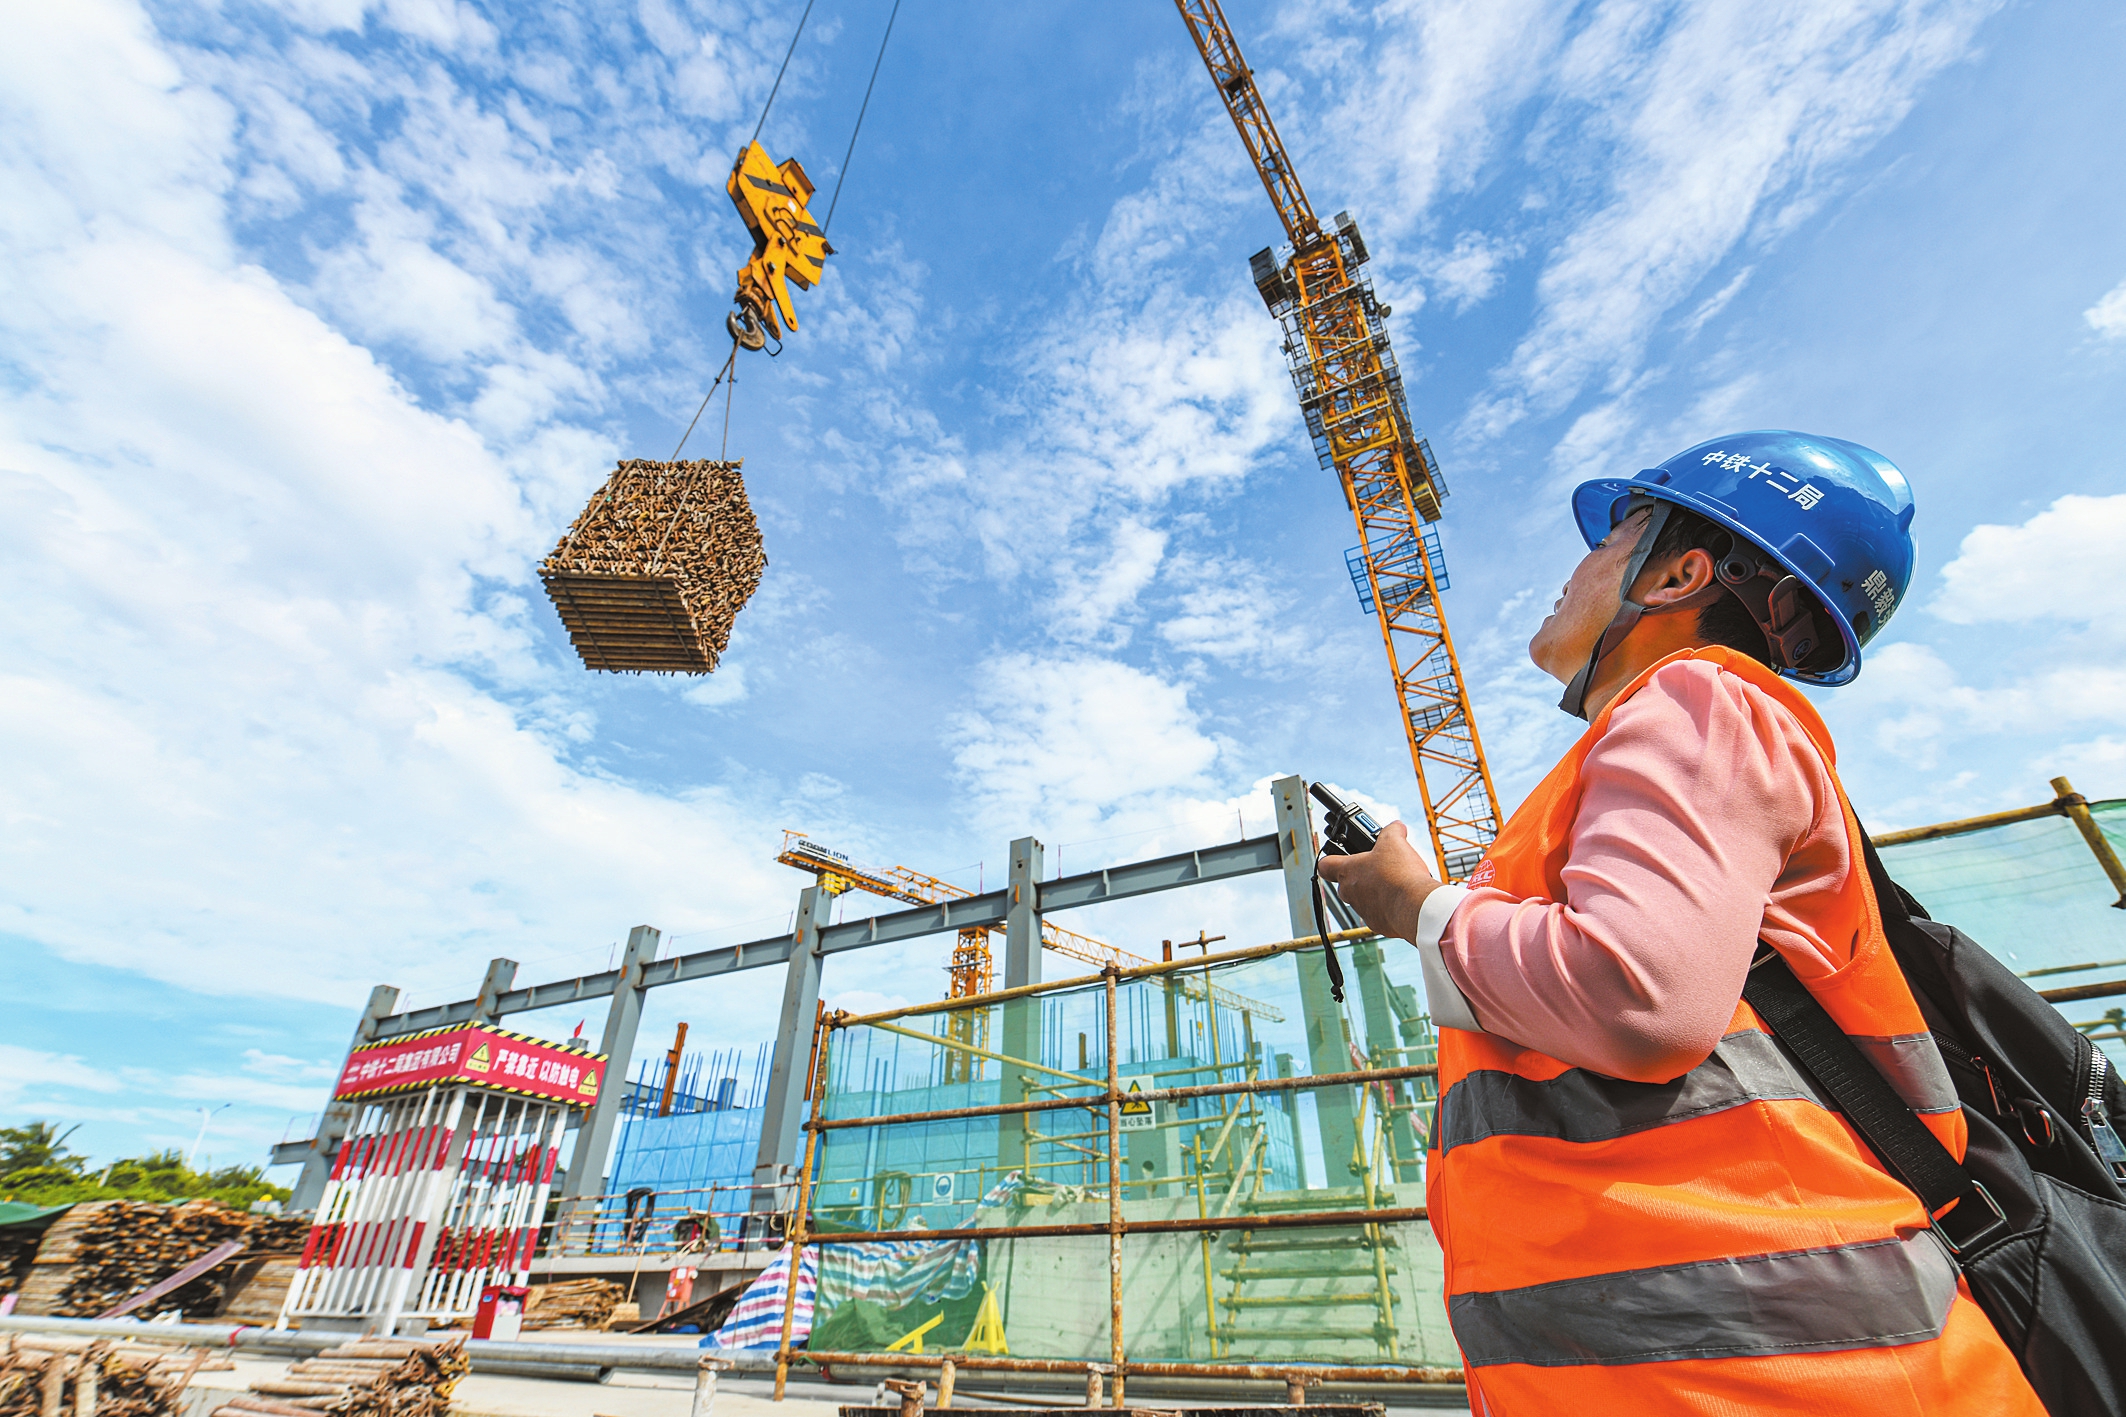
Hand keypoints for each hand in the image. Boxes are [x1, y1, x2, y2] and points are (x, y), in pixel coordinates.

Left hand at [1315, 820, 1440, 942]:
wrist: (1414, 906)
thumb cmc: (1399, 875)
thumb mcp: (1395, 842)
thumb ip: (1391, 831)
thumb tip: (1396, 826)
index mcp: (1348, 872)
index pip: (1325, 865)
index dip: (1330, 859)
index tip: (1337, 856)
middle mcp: (1350, 893)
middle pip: (1346, 883)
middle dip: (1360, 875)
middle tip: (1377, 867)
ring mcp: (1362, 910)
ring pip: (1363, 899)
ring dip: (1375, 891)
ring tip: (1394, 882)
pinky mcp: (1377, 923)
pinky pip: (1379, 913)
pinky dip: (1388, 906)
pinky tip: (1401, 898)